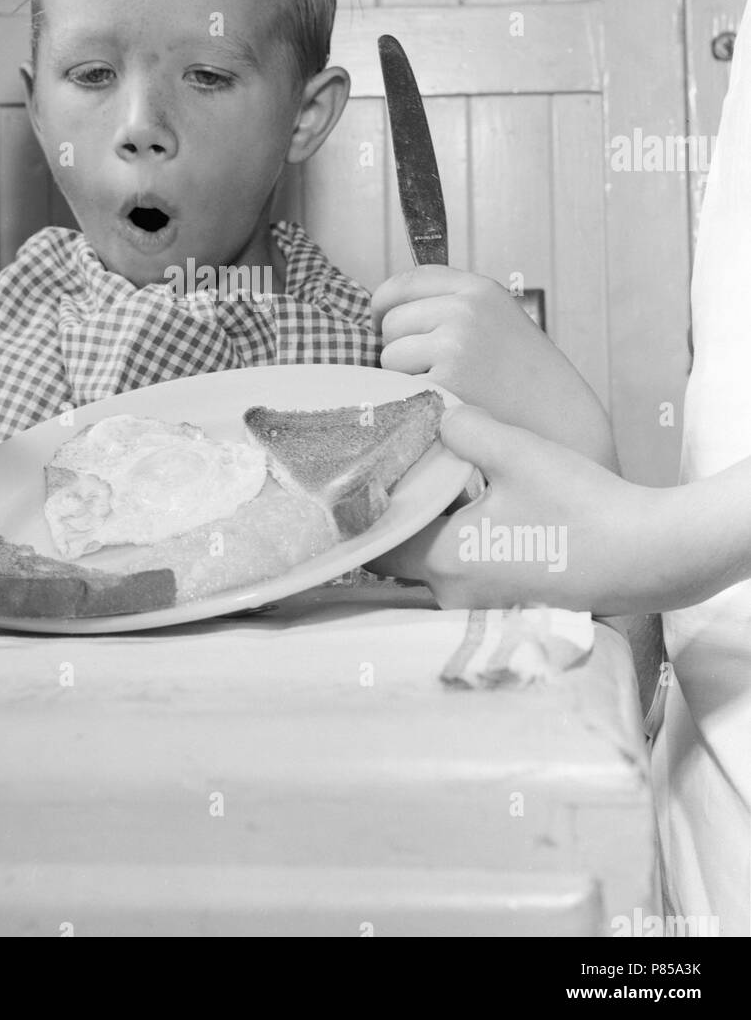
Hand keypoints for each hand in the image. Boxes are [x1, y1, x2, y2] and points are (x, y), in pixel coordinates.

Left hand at [370, 405, 684, 614]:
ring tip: (432, 479)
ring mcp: (483, 602)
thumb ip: (465, 429)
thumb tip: (438, 417)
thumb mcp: (518, 452)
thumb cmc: (583, 506)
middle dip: (396, 514)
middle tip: (397, 468)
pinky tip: (473, 505)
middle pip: (399, 554)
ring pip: (431, 562)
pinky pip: (463, 569)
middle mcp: (453, 592)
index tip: (365, 473)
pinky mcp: (510, 599)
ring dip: (429, 526)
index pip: (375, 543)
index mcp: (444, 561)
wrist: (653, 555)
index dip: (365, 508)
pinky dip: (457, 540)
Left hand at [371, 266, 617, 468]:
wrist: (560, 421)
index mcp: (479, 290)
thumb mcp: (498, 321)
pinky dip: (412, 397)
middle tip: (427, 368)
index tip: (380, 320)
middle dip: (398, 346)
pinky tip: (445, 403)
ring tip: (442, 387)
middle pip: (393, 320)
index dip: (385, 302)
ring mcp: (455, 344)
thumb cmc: (526, 377)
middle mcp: (466, 310)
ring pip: (390, 354)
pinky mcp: (446, 381)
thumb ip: (453, 306)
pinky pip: (400, 384)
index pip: (408, 280)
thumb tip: (388, 310)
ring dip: (402, 375)